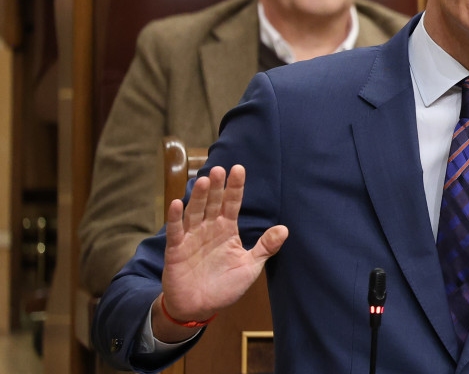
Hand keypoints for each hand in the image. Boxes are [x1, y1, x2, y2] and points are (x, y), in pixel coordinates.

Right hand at [153, 165, 287, 341]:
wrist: (200, 307)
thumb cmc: (225, 286)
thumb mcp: (250, 266)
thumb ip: (265, 247)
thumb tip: (285, 229)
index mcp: (227, 230)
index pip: (232, 204)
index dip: (235, 188)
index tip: (239, 169)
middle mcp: (208, 229)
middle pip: (212, 204)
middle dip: (216, 187)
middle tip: (219, 170)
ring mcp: (191, 238)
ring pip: (195, 213)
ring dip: (198, 197)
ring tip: (203, 181)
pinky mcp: (176, 250)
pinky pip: (175, 232)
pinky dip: (175, 218)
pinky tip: (177, 204)